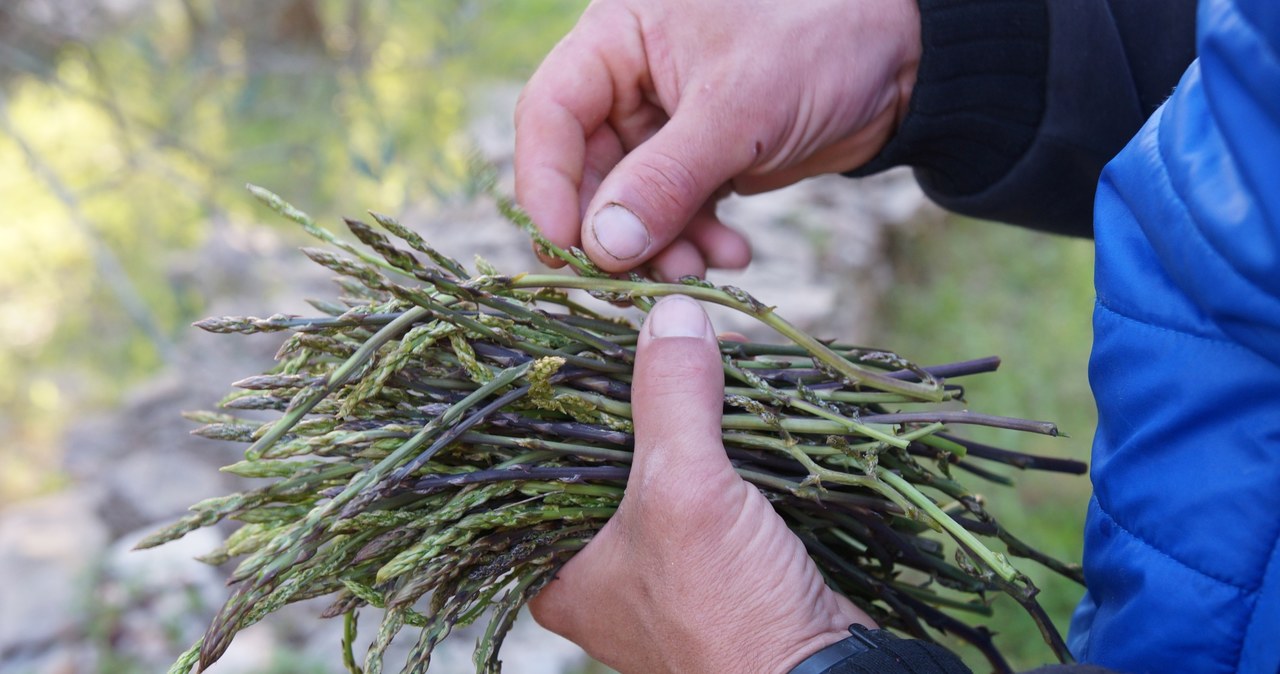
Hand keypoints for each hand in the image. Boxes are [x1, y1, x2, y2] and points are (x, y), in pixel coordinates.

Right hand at [514, 0, 920, 279]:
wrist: (900, 61)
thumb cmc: (818, 46)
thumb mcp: (737, 109)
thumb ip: (665, 178)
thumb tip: (601, 247)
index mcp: (617, 38)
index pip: (550, 114)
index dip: (546, 185)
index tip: (564, 249)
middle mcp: (628, 80)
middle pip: (586, 170)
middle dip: (614, 230)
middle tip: (635, 281)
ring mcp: (663, 125)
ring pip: (630, 203)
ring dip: (660, 246)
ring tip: (699, 271)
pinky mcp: (700, 161)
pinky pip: (675, 214)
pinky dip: (697, 241)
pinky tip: (733, 254)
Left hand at [529, 296, 875, 673]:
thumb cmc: (727, 612)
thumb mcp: (685, 493)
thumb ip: (670, 399)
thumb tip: (670, 310)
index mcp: (559, 566)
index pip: (543, 455)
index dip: (573, 387)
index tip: (600, 330)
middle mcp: (602, 565)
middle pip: (613, 450)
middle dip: (648, 389)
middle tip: (672, 331)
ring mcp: (665, 561)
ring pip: (669, 460)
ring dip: (697, 407)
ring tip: (714, 348)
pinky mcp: (720, 556)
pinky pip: (715, 478)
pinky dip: (732, 436)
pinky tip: (746, 390)